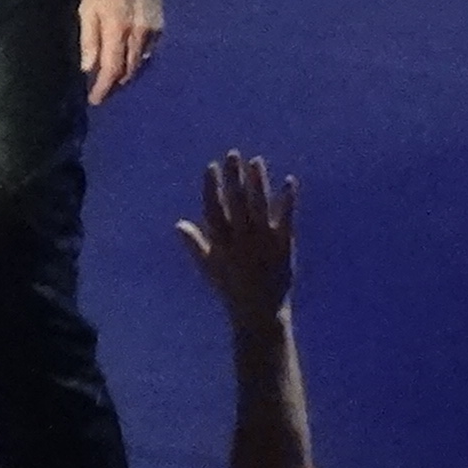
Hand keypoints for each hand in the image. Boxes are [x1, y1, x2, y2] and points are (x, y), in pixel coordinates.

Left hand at [76, 0, 166, 106]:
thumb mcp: (87, 9)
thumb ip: (89, 39)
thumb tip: (88, 69)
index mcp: (117, 31)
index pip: (112, 70)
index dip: (103, 88)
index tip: (95, 100)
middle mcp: (138, 35)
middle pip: (128, 71)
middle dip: (114, 86)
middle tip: (102, 93)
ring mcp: (153, 31)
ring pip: (140, 64)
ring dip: (126, 75)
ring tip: (114, 80)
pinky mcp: (161, 26)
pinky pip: (149, 52)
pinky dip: (138, 61)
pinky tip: (129, 61)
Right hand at [172, 152, 293, 328]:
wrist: (258, 314)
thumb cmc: (231, 289)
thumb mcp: (209, 268)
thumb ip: (195, 244)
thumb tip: (178, 224)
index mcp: (221, 244)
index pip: (214, 210)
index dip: (211, 188)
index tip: (211, 166)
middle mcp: (240, 240)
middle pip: (236, 203)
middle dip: (233, 178)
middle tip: (233, 153)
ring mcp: (262, 242)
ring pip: (259, 207)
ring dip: (258, 183)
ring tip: (256, 161)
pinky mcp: (283, 246)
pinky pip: (286, 219)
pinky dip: (287, 200)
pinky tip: (290, 180)